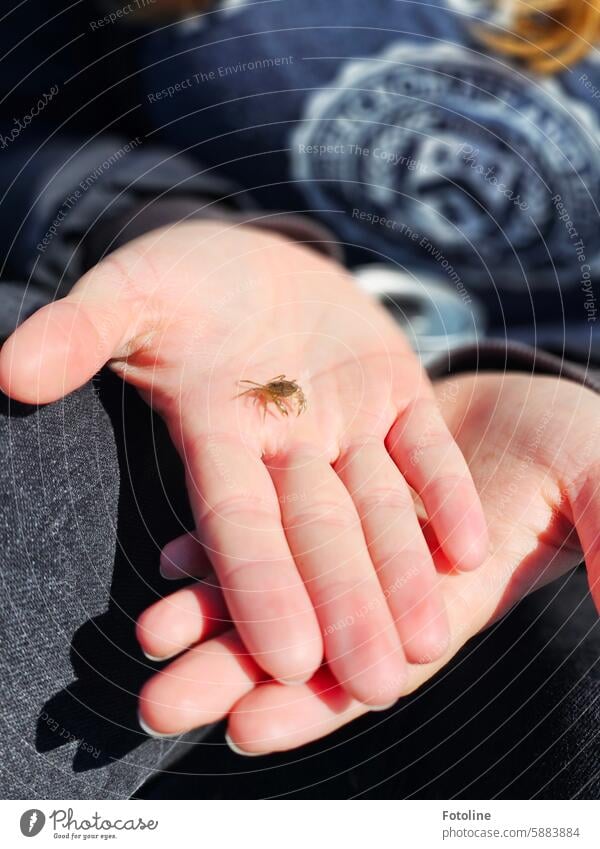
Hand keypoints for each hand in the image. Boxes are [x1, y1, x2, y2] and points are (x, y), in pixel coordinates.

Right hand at [0, 220, 485, 703]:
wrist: (253, 261)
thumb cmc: (182, 281)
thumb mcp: (129, 293)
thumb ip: (81, 331)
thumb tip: (9, 370)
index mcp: (218, 440)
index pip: (238, 526)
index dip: (259, 587)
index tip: (286, 658)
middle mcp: (286, 449)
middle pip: (318, 539)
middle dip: (346, 608)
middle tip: (375, 687)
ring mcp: (347, 424)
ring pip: (379, 509)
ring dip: (404, 572)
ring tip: (433, 642)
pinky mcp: (395, 394)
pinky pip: (424, 449)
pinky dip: (445, 492)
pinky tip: (472, 544)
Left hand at [135, 371, 598, 749]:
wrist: (527, 400)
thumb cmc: (573, 445)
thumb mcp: (597, 484)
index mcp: (446, 600)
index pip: (372, 666)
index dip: (315, 702)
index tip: (248, 729)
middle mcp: (386, 578)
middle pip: (304, 637)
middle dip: (233, 673)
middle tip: (160, 706)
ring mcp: (353, 531)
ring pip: (276, 581)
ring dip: (211, 609)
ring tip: (150, 633)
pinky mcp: (330, 481)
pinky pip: (271, 517)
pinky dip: (224, 540)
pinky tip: (174, 553)